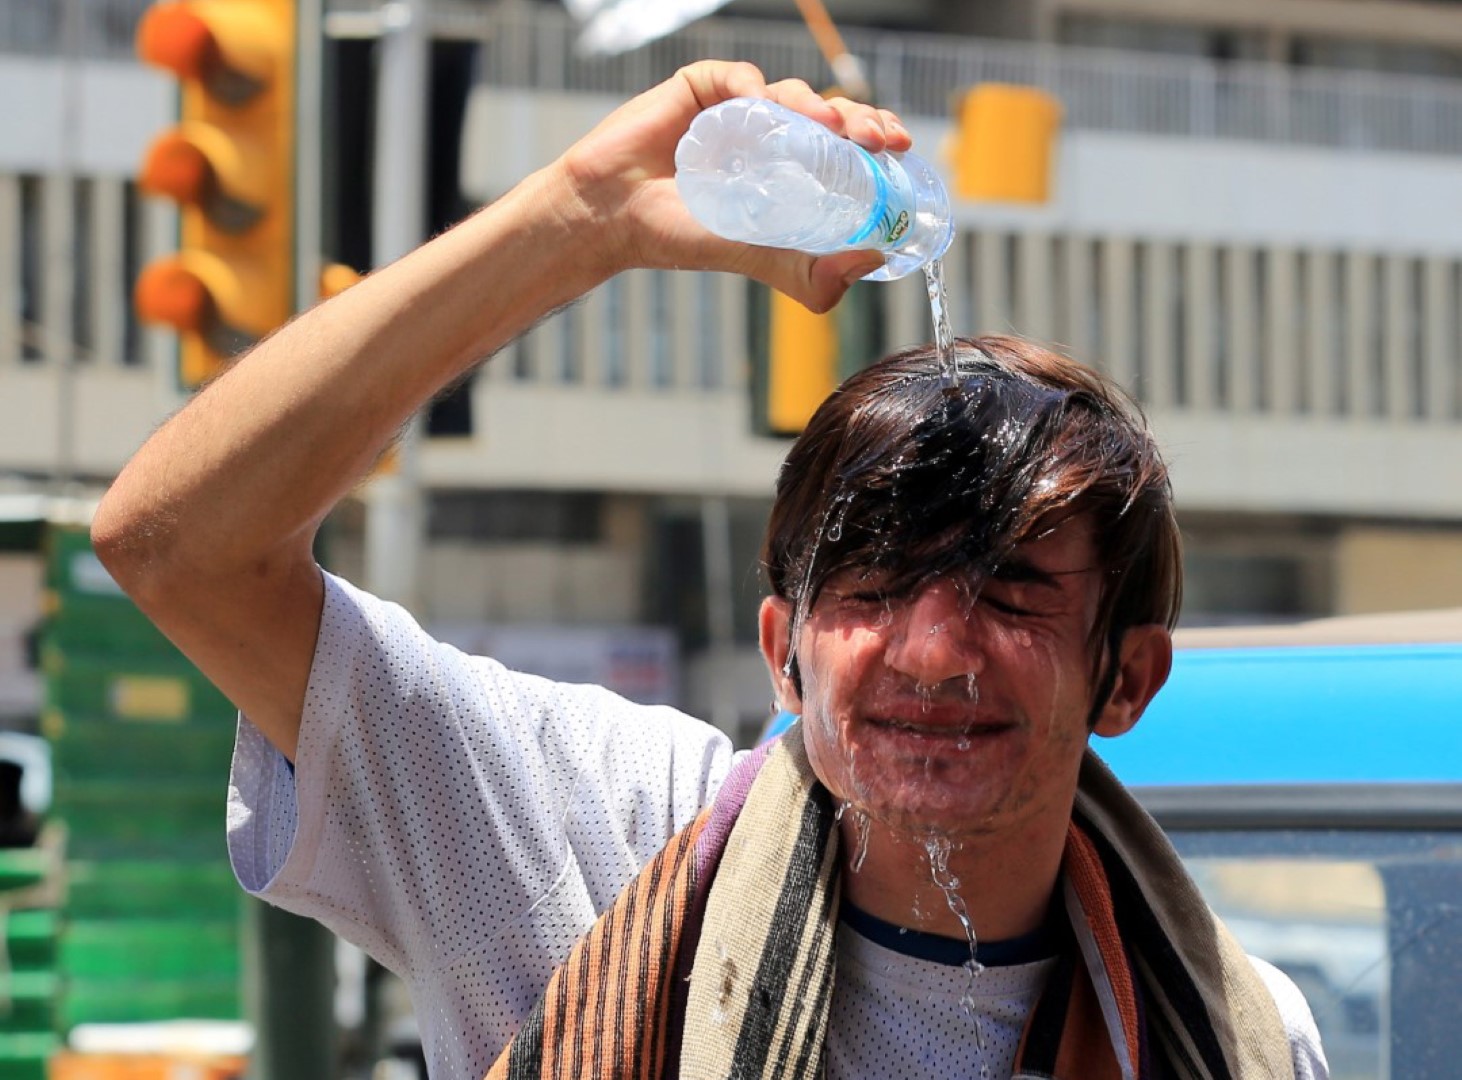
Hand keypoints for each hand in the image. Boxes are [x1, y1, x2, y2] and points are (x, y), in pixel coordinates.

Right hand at [554, 60, 914, 311]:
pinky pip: (739, 76)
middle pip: (830, 116)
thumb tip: (871, 259)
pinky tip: (761, 102)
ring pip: (792, 93)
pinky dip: (756, 85)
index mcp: (787, 172)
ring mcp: (737, 112)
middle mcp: (769, 139)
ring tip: (826, 126)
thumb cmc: (680, 240)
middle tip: (879, 137)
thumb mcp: (759, 259)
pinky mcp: (701, 88)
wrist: (614, 218)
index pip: (845, 150)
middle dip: (862, 119)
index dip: (875, 143)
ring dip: (816, 104)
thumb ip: (810, 271)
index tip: (898, 148)